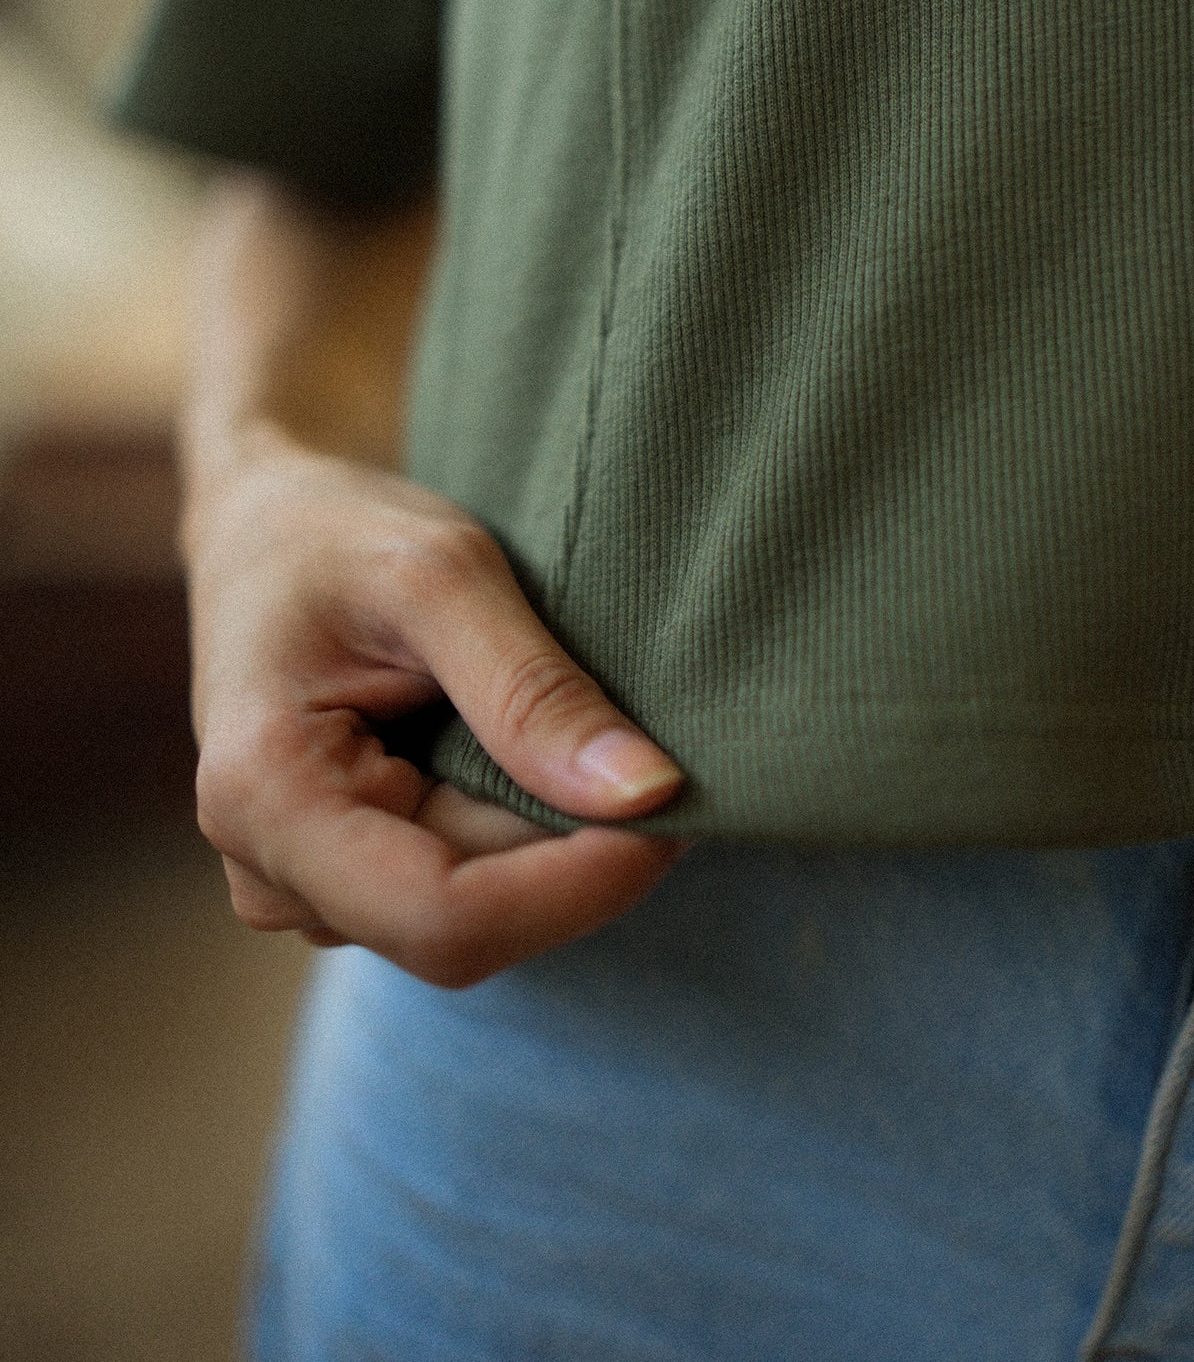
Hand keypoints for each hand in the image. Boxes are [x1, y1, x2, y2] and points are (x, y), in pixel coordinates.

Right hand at [186, 425, 684, 987]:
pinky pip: (467, 890)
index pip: (442, 915)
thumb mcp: (440, 573)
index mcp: (264, 796)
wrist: (266, 531)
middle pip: (471, 921)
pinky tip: (537, 759)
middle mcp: (270, 870)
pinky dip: (526, 832)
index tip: (672, 813)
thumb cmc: (338, 534)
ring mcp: (306, 887)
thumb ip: (533, 691)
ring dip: (555, 844)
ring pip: (479, 913)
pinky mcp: (348, 882)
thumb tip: (646, 795)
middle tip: (663, 759)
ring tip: (584, 736)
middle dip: (578, 855)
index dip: (576, 887)